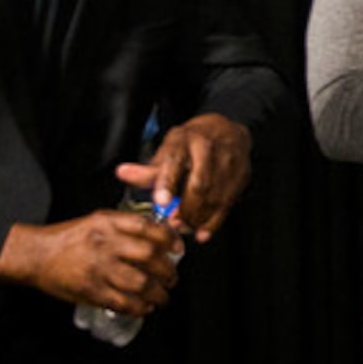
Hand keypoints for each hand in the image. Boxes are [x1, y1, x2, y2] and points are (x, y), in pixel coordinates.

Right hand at [0, 207, 181, 314]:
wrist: (36, 254)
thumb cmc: (68, 238)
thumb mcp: (97, 220)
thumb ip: (125, 226)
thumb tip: (159, 235)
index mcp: (107, 223)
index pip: (148, 227)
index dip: (169, 238)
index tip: (177, 249)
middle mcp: (105, 244)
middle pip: (149, 257)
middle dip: (168, 270)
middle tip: (172, 278)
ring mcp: (98, 268)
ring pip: (141, 283)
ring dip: (159, 293)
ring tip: (162, 296)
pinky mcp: (91, 290)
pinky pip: (124, 303)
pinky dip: (140, 308)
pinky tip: (144, 307)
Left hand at [116, 113, 253, 242]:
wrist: (229, 131)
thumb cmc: (194, 141)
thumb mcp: (169, 148)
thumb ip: (149, 168)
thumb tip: (122, 173)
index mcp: (185, 140)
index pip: (174, 162)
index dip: (167, 183)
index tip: (161, 201)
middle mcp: (208, 150)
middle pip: (198, 184)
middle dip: (185, 209)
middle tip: (173, 222)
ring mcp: (227, 164)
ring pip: (213, 198)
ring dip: (197, 218)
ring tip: (184, 226)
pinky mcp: (239, 178)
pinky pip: (226, 205)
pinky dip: (213, 223)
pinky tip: (202, 232)